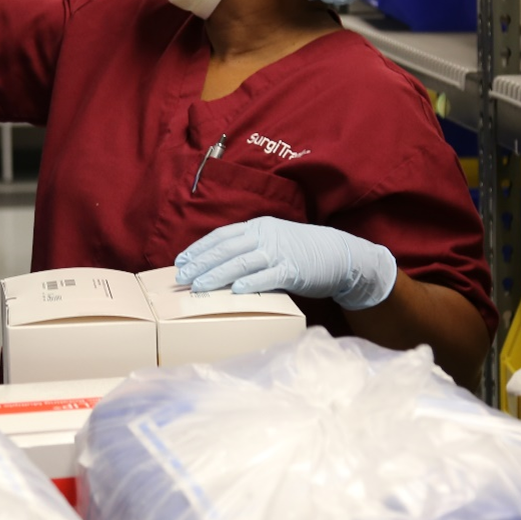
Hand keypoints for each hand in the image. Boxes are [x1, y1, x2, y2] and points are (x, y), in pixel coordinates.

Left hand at [173, 216, 398, 310]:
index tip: (181, 260)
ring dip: (217, 275)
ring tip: (199, 286)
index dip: (200, 248)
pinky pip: (267, 276)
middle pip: (226, 249)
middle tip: (182, 277)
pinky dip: (250, 283)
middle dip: (201, 263)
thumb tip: (221, 265)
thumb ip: (250, 248)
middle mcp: (265, 236)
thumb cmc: (302, 252)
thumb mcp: (273, 241)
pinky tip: (234, 291)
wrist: (339, 254)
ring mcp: (278, 252)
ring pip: (241, 262)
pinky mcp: (292, 269)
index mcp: (258, 227)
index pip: (222, 236)